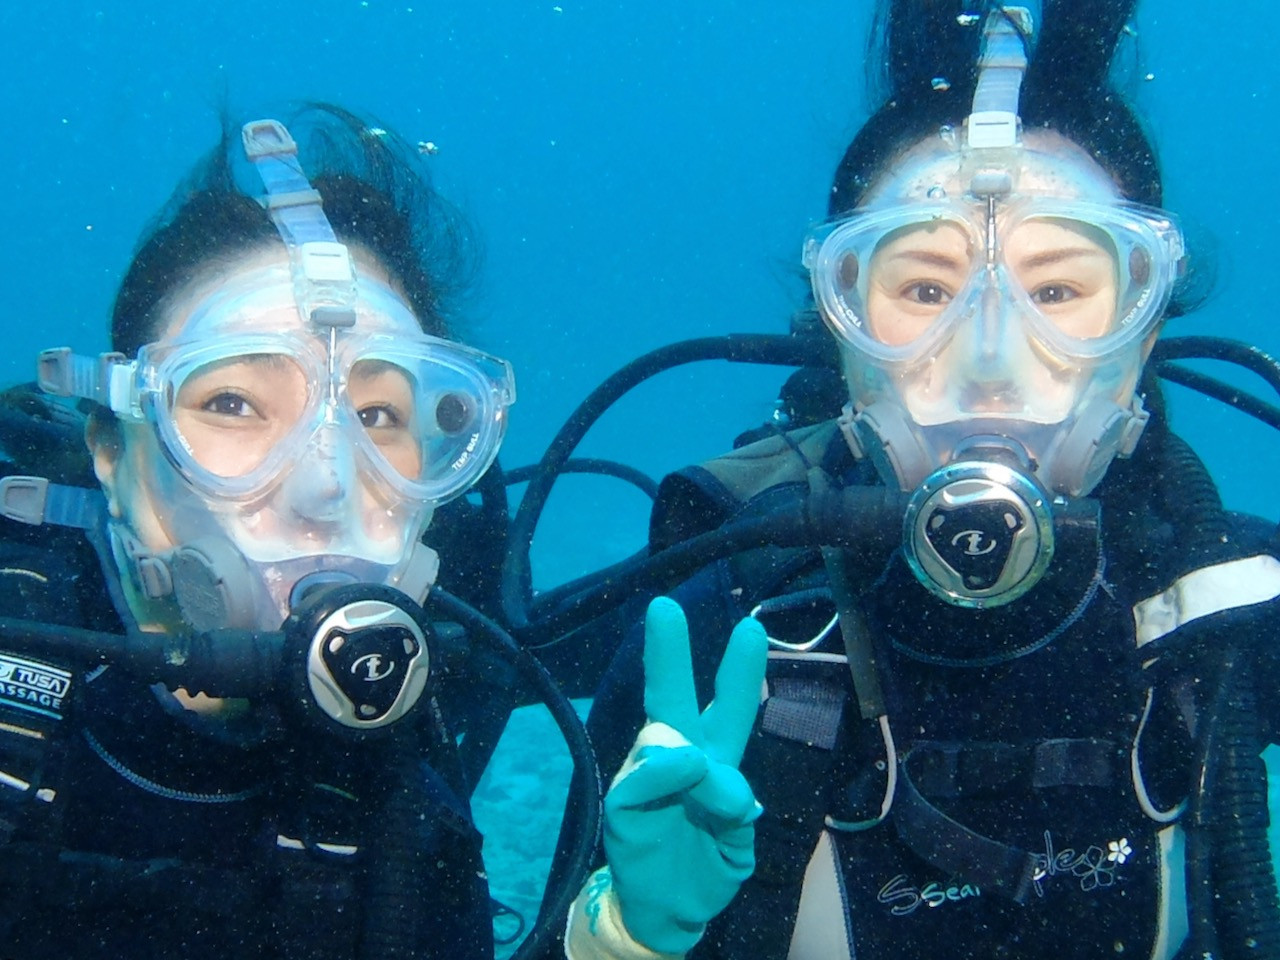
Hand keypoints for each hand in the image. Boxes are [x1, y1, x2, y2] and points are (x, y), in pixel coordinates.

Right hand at [603, 597, 767, 954]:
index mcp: (715, 760)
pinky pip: (638, 778)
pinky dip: (660, 773)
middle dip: (668, 653)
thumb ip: (735, 812)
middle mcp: (680, 758)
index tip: (750, 628)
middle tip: (664, 608)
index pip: (727, 708)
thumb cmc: (706, 866)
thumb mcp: (738, 844)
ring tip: (709, 778)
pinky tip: (678, 771)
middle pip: (672, 697)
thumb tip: (720, 780)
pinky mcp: (623, 803)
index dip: (739, 671)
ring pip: (661, 741)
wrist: (669, 913)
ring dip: (689, 756)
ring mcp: (647, 777)